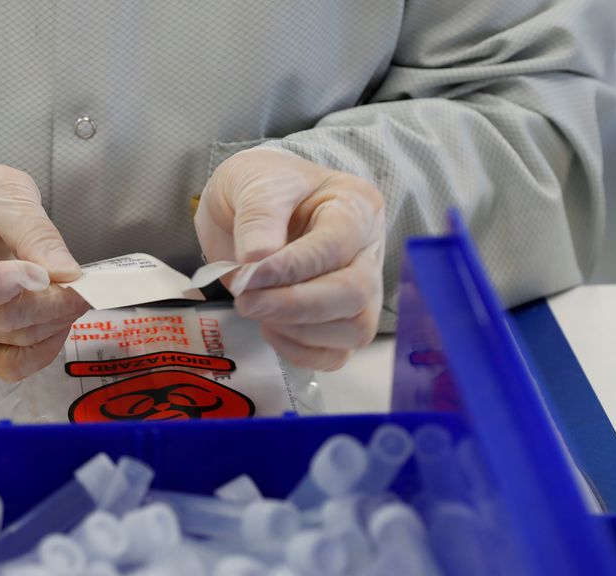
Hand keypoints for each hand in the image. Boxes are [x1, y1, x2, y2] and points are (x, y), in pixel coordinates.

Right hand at [0, 162, 89, 380]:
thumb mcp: (7, 193)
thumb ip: (36, 232)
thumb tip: (67, 274)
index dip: (2, 285)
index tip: (42, 275)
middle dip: (49, 306)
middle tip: (82, 286)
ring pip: (7, 346)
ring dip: (51, 326)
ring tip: (71, 297)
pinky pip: (6, 364)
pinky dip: (40, 351)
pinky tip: (55, 323)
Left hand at [195, 149, 385, 369]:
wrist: (250, 203)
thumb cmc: (261, 185)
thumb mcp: (253, 181)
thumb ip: (258, 217)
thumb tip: (258, 262)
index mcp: (356, 205)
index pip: (336, 246)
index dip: (291, 268)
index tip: (249, 277)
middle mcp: (368, 250)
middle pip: (355, 293)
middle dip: (296, 305)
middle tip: (247, 301)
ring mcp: (360, 290)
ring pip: (355, 329)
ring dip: (298, 330)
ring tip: (256, 308)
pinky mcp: (340, 322)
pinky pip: (335, 354)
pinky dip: (299, 351)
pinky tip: (270, 328)